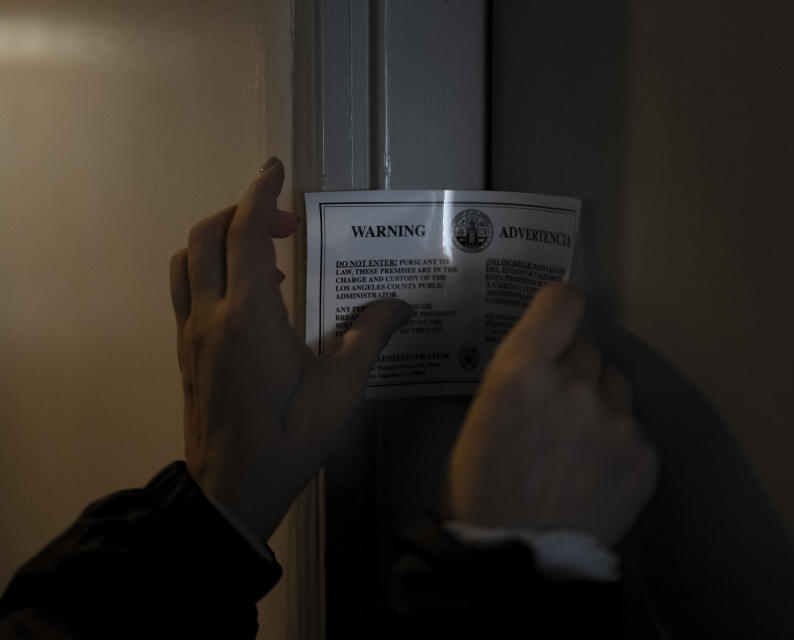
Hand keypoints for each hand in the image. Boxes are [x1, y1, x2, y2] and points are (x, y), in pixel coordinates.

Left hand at [169, 158, 410, 540]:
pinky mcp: (185, 353)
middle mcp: (211, 314)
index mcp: (249, 315)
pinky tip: (248, 298)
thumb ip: (368, 336)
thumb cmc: (288, 437)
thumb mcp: (341, 388)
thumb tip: (398, 302)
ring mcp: (191, 334)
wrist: (231, 489)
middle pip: (207, 236)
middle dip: (242, 212)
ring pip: (187, 261)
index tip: (275, 169)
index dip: (259, 195)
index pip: (245, 234)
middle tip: (284, 224)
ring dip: (219, 239)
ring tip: (262, 254)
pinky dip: (210, 270)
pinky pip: (187, 290)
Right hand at [448, 283, 657, 545]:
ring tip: (578, 445)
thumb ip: (515, 383)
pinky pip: (634, 430)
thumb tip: (538, 368)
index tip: (557, 322)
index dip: (559, 308)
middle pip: (588, 349)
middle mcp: (574, 383)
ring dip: (600, 402)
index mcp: (522, 371)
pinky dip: (619, 445)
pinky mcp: (644, 455)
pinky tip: (597, 476)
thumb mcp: (479, 421)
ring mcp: (615, 419)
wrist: (518, 561)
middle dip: (573, 369)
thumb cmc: (479, 492)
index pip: (561, 302)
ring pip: (616, 386)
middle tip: (555, 409)